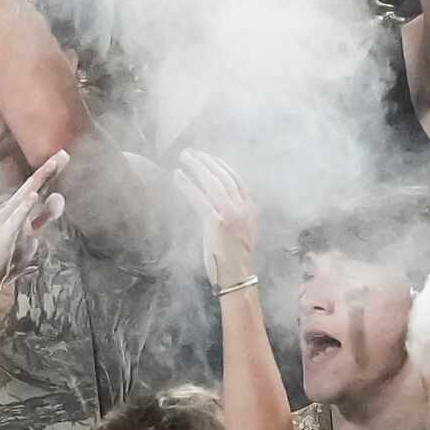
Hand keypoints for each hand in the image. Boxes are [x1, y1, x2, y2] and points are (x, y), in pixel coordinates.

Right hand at [0, 151, 67, 299]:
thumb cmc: (9, 254)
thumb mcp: (32, 232)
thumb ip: (44, 216)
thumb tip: (58, 198)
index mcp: (19, 209)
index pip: (38, 187)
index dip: (51, 173)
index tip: (64, 157)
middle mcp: (12, 209)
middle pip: (32, 186)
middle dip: (48, 170)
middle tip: (63, 153)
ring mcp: (6, 219)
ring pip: (25, 195)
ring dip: (38, 180)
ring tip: (51, 166)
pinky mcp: (4, 232)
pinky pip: (16, 217)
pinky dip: (25, 205)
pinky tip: (33, 195)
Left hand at [174, 150, 259, 288]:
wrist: (237, 277)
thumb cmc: (235, 258)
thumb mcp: (242, 231)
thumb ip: (235, 214)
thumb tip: (218, 203)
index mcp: (251, 209)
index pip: (237, 180)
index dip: (221, 166)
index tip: (208, 158)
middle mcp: (243, 208)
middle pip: (224, 177)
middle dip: (206, 162)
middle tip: (191, 152)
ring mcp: (230, 214)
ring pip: (212, 183)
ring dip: (196, 167)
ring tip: (184, 158)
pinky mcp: (216, 222)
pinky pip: (199, 197)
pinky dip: (187, 185)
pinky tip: (178, 176)